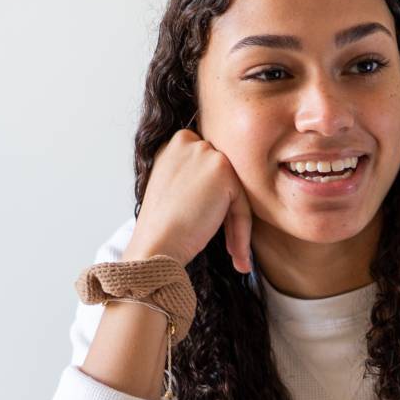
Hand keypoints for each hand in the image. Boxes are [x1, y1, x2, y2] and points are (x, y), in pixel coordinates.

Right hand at [125, 129, 251, 272]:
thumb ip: (195, 176)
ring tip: (234, 254)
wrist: (156, 243)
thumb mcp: (173, 189)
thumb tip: (224, 185)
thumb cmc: (162, 227)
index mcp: (174, 145)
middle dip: (227, 212)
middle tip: (229, 247)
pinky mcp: (221, 168)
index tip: (212, 227)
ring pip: (236, 192)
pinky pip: (243, 204)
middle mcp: (188, 141)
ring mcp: (205, 152)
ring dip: (236, 226)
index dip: (214, 201)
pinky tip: (237, 257)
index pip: (210, 169)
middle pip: (224, 180)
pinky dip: (242, 232)